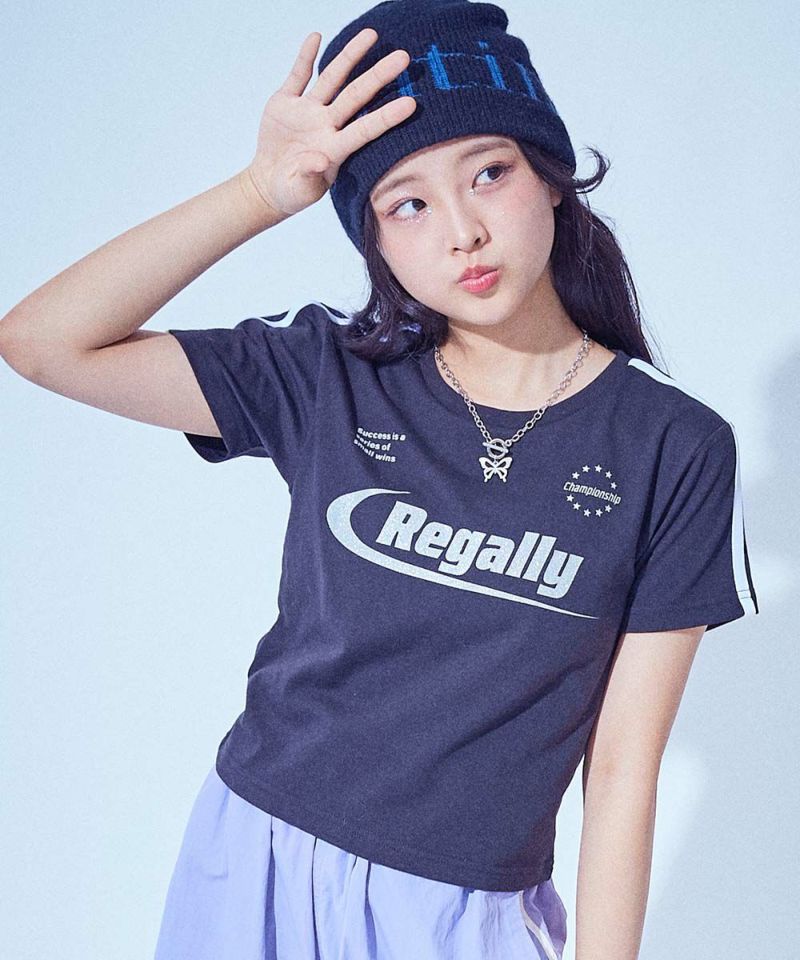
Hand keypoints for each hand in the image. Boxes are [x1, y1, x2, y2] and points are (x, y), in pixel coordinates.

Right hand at [245, 28, 415, 218]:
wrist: (269, 184)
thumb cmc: (292, 191)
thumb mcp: (299, 189)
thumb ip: (309, 175)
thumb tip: (320, 160)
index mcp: (334, 149)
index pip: (365, 130)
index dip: (387, 117)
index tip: (411, 104)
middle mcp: (326, 125)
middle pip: (355, 96)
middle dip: (378, 76)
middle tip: (404, 57)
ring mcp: (307, 112)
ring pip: (332, 79)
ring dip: (349, 56)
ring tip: (371, 35)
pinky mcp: (286, 103)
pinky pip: (298, 76)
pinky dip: (305, 57)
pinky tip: (316, 37)